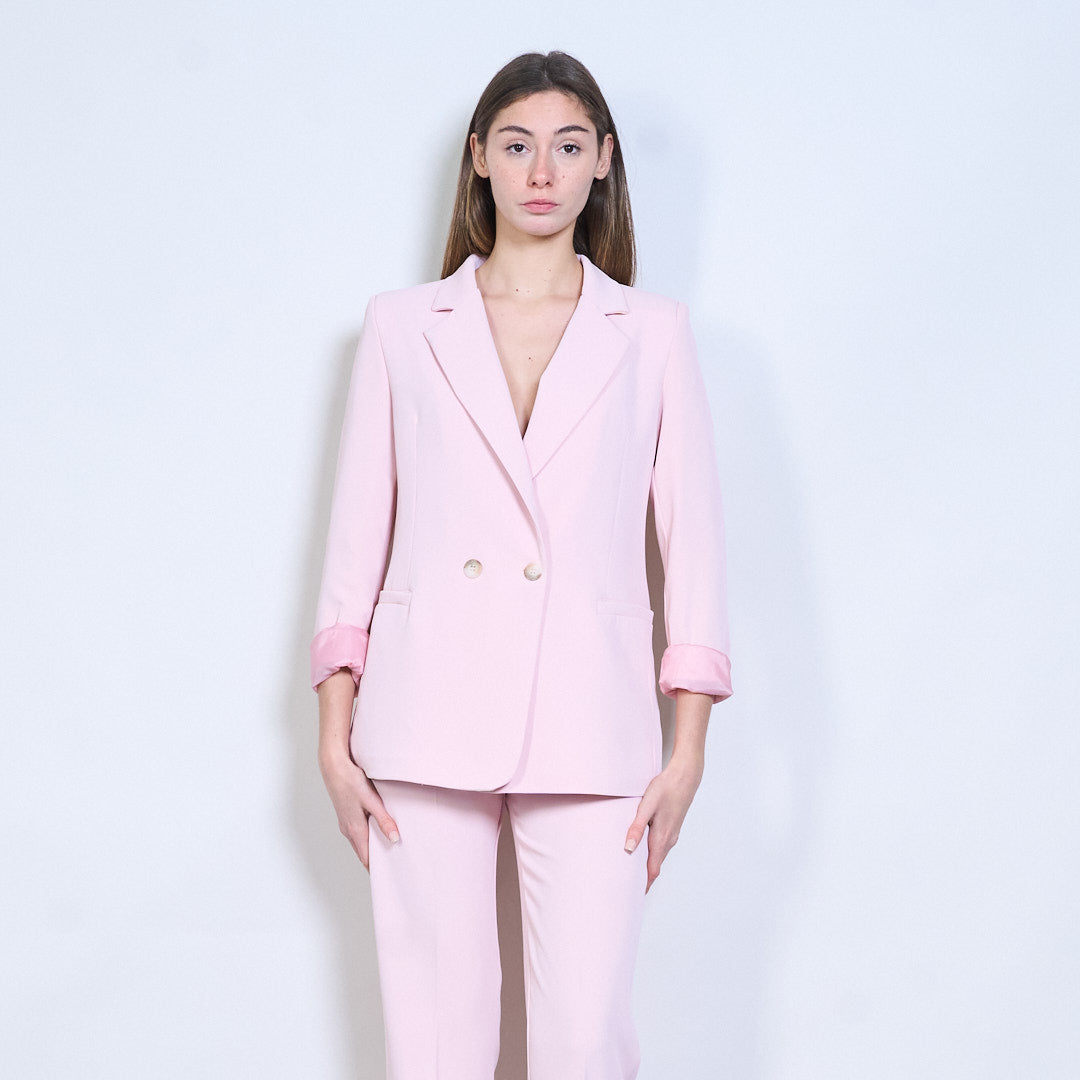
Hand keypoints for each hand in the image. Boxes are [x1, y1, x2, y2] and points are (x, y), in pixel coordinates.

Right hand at [319, 756, 400, 869]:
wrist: (333, 766)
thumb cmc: (350, 781)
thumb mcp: (371, 800)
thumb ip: (384, 820)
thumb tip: (395, 839)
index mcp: (354, 830)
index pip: (366, 859)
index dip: (377, 869)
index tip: (389, 875)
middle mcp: (348, 829)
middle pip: (363, 852)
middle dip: (377, 861)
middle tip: (394, 865)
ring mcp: (346, 822)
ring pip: (360, 842)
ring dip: (372, 847)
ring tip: (389, 850)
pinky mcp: (346, 814)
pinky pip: (358, 831)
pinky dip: (368, 836)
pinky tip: (378, 830)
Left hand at [624, 757, 703, 893]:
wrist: (685, 776)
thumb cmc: (666, 789)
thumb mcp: (646, 806)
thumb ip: (636, 828)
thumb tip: (628, 849)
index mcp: (662, 838)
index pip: (652, 871)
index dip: (644, 885)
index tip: (633, 897)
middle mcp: (669, 840)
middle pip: (655, 867)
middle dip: (643, 879)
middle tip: (627, 888)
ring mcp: (672, 834)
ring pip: (658, 857)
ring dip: (647, 866)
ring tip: (631, 872)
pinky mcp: (672, 827)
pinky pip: (661, 847)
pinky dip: (651, 855)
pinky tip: (641, 850)